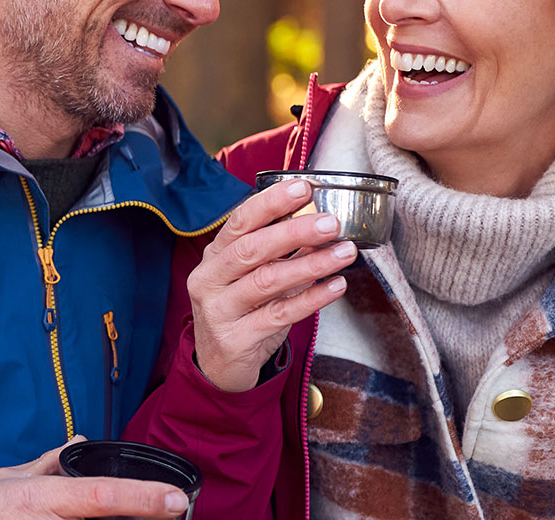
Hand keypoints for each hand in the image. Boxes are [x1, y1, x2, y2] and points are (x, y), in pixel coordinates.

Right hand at [0, 437, 188, 518]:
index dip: (143, 498)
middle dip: (142, 515)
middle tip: (167, 510)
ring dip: (125, 516)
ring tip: (148, 510)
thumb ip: (51, 462)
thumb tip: (75, 442)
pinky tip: (120, 514)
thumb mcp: (16, 477)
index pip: (103, 496)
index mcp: (48, 497)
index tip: (175, 500)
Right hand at [188, 179, 358, 392]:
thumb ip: (280, 252)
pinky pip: (279, 315)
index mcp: (214, 257)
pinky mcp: (236, 338)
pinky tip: (336, 286)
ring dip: (311, 264)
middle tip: (331, 222)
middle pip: (252, 249)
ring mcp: (219, 310)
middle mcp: (210, 280)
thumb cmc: (241, 313)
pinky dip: (311, 299)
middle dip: (294, 231)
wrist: (218, 367)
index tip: (303, 186)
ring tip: (345, 252)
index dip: (270, 202)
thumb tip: (320, 222)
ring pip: (267, 281)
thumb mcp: (253, 277)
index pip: (239, 221)